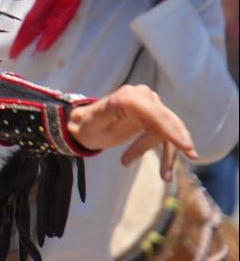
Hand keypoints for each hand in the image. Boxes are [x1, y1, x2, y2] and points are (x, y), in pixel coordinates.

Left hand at [67, 84, 197, 181]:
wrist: (86, 126)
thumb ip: (111, 111)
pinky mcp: (154, 115)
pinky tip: (165, 171)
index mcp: (129, 97)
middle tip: (177, 167)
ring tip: (164, 176)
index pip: (156, 114)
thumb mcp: (94, 122)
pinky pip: (167, 135)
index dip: (171, 131)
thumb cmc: (87, 126)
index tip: (186, 147)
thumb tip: (125, 103)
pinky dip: (168, 152)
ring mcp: (151, 105)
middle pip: (167, 124)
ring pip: (170, 131)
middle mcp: (143, 96)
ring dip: (169, 154)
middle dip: (173, 146)